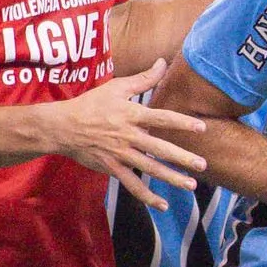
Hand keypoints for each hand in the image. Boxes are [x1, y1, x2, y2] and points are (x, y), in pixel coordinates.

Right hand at [43, 60, 207, 210]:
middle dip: (183, 158)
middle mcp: (128, 136)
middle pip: (160, 148)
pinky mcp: (112, 168)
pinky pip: (132, 185)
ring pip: (150, 169)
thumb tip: (162, 62)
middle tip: (203, 165)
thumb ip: (143, 78)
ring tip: (191, 185)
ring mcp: (120, 154)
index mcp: (131, 115)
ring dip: (171, 178)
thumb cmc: (91, 104)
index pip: (162, 118)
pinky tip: (163, 205)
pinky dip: (147, 196)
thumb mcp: (116, 87)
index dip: (182, 123)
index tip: (201, 129)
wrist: (63, 127)